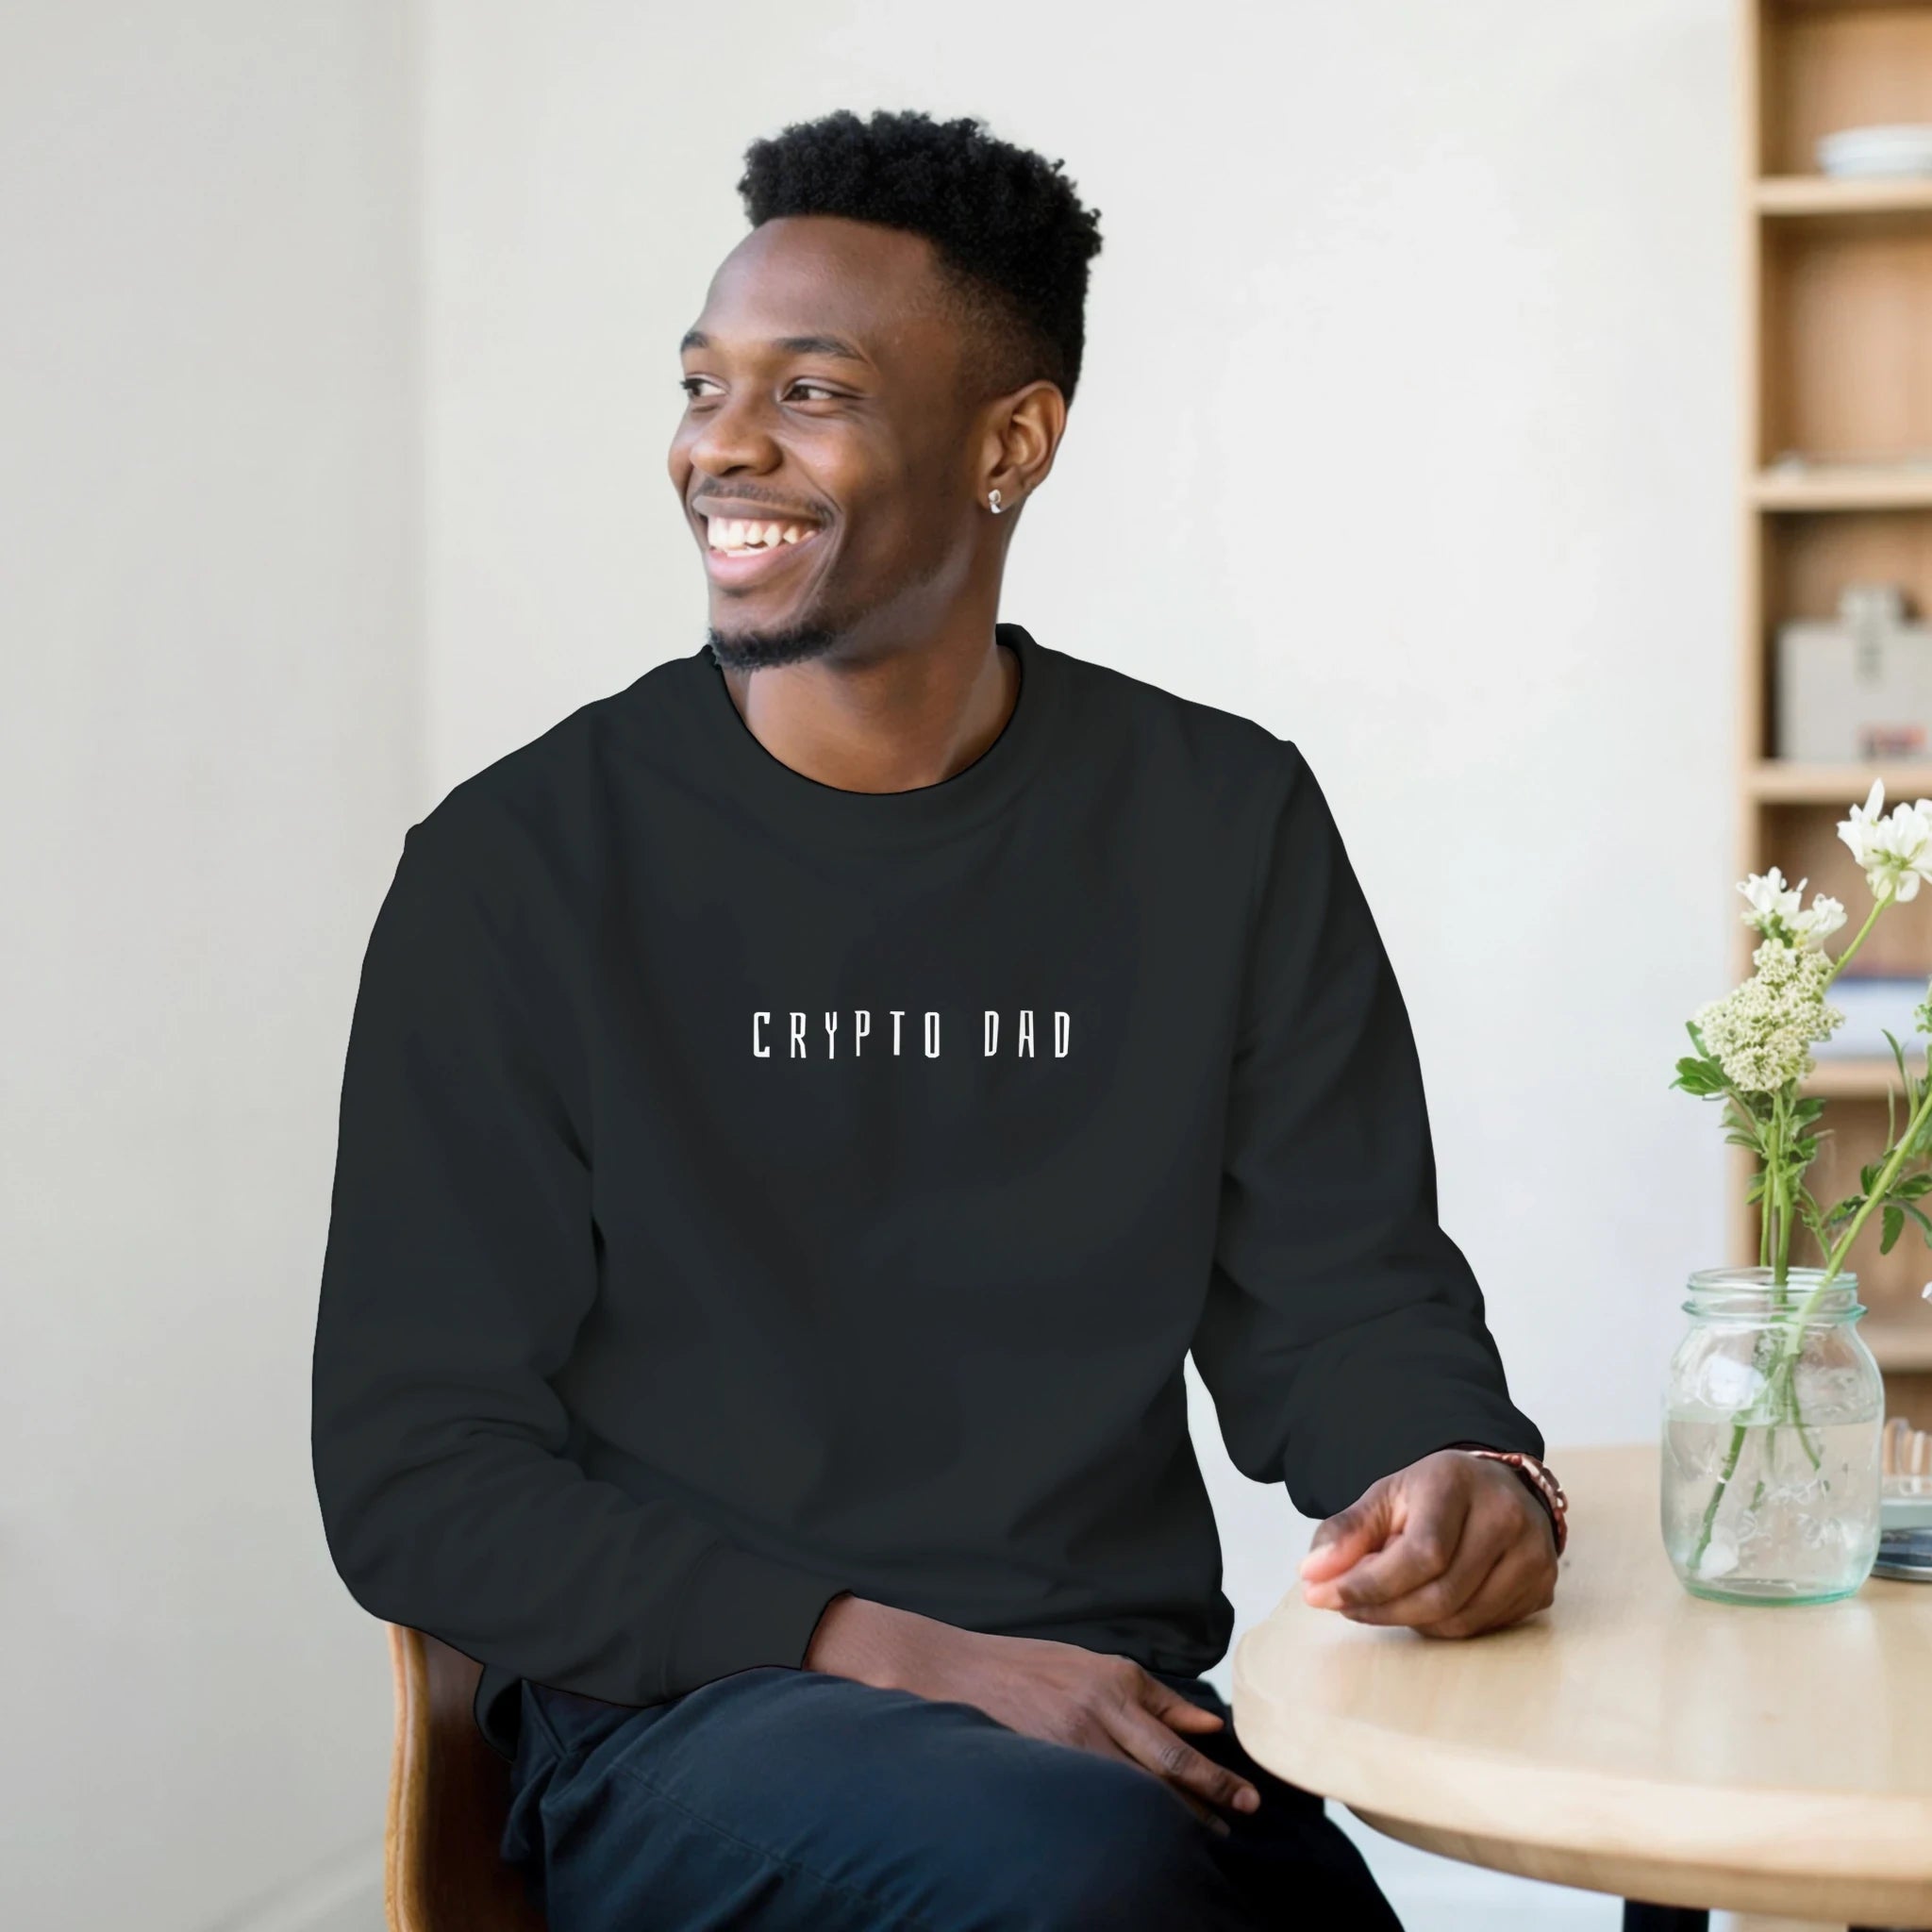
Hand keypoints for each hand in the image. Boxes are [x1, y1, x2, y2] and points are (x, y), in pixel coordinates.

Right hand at [804, 1595, 1259, 1832]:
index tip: (1247, 1803)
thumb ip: (1155, 1697)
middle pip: (1160, 1775)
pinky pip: (1090, 1803)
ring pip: (1128, 1796)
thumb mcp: (1097, 1666)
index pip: (1175, 1744)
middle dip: (1201, 1809)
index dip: (1213, 1779)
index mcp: (1112, 1683)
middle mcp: (1093, 1714)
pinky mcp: (1040, 1767)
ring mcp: (1064, 1746)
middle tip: (1231, 1838)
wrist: (956, 1672)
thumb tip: (1211, 1724)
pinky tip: (1135, 1842)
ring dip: (1165, 1825)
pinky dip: (1118, 1823)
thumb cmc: (1032, 1666)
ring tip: (1195, 1849)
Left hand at [1298, 1448, 1557, 1636]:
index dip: (1369, 1584)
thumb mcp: (1385, 1498)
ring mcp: (1533, 1555)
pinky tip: (1422, 1602)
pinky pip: (1482, 1627)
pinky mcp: (1543, 1586)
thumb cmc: (1434, 1495)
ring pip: (1460, 1619)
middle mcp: (1506, 1517)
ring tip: (1382, 1599)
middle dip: (1381, 1608)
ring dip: (1409, 1619)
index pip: (1420, 1553)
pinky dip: (1441, 1624)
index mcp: (1459, 1484)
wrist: (1497, 1489)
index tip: (1321, 1595)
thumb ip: (1347, 1532)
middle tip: (1343, 1605)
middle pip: (1440, 1594)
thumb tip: (1312, 1574)